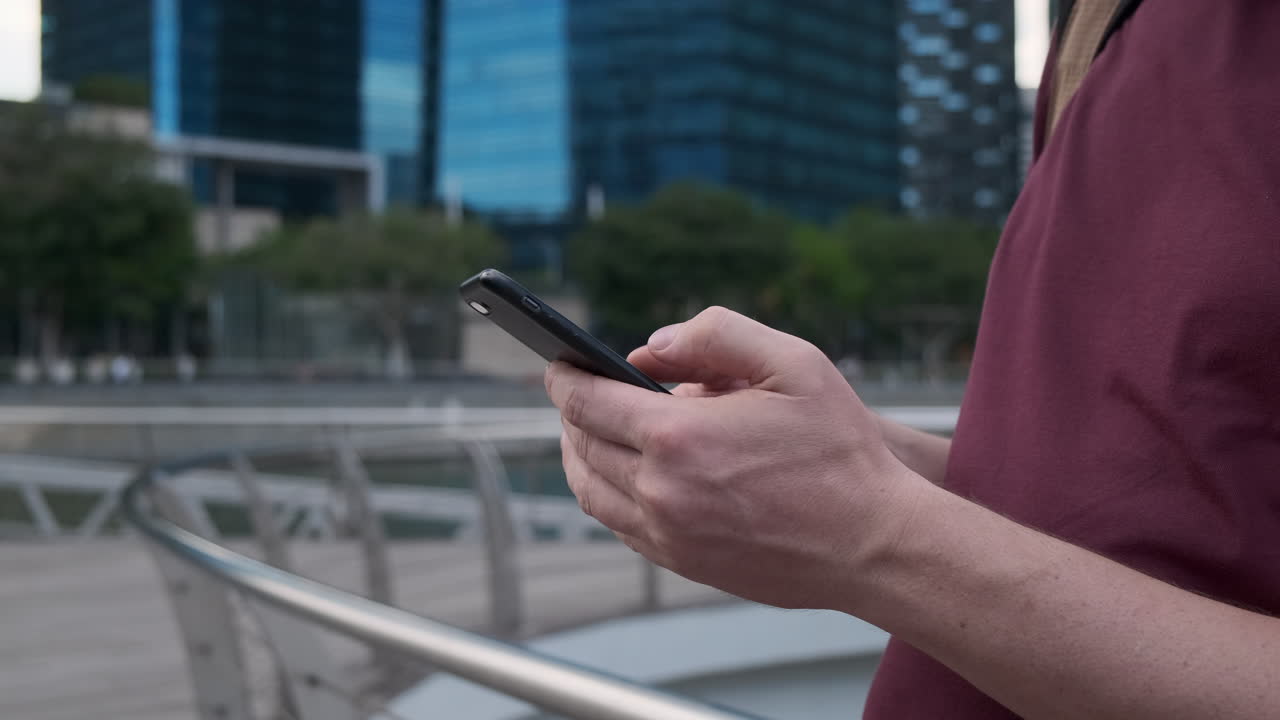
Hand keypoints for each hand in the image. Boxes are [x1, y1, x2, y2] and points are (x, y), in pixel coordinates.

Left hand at [544, 307, 928, 609]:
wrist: (874, 543)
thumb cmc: (840, 451)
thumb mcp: (791, 362)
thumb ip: (715, 335)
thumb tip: (649, 348)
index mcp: (678, 437)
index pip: (586, 401)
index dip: (563, 376)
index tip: (557, 362)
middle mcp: (660, 490)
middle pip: (580, 444)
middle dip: (572, 411)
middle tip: (576, 390)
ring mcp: (667, 534)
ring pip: (590, 490)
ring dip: (579, 454)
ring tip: (590, 430)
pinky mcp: (681, 563)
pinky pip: (618, 524)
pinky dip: (606, 492)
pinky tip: (625, 473)